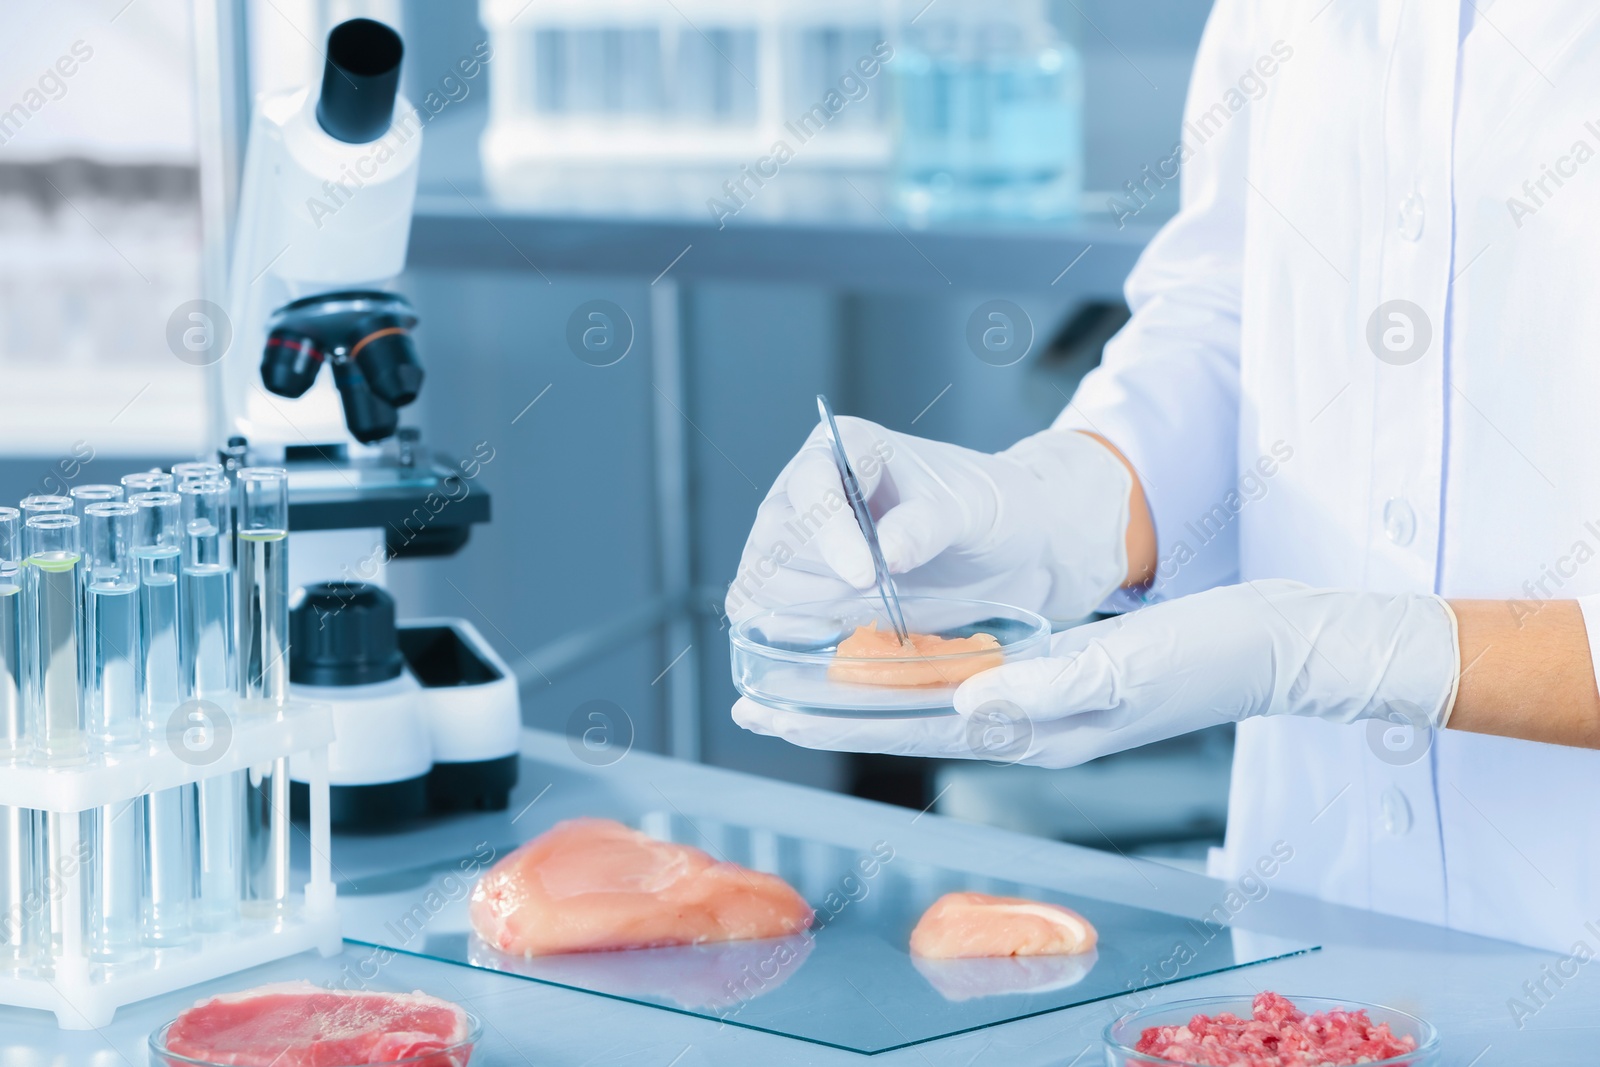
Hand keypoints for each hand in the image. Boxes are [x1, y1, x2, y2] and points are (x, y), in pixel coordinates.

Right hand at [725, 417, 1132, 624]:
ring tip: (872, 598)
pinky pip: (762, 602)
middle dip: (825, 571)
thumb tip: (884, 553)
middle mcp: (809, 487)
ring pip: (765, 572)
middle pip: (778, 533)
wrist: (1003, 548)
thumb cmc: (986, 508)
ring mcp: (797, 536)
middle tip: (882, 586)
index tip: (866, 575)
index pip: (812, 484)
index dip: (829, 532)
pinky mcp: (797, 581)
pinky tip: (836, 624)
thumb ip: (927, 523)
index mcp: (844, 447)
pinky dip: (789, 623)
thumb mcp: (971, 508)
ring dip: (812, 600)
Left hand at [734, 581, 1460, 768]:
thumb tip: (968, 704)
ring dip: (862, 691)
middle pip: (905, 719)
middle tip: (752, 701)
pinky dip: (917, 668)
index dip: (832, 718)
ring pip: (930, 699)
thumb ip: (1044, 689)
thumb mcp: (1123, 668)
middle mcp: (1028, 725)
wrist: (1275, 644)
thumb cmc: (1210, 658)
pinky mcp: (1058, 676)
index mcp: (1036, 728)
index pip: (908, 727)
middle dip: (826, 712)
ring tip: (801, 680)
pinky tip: (895, 653)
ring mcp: (1043, 704)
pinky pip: (968, 676)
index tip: (765, 711)